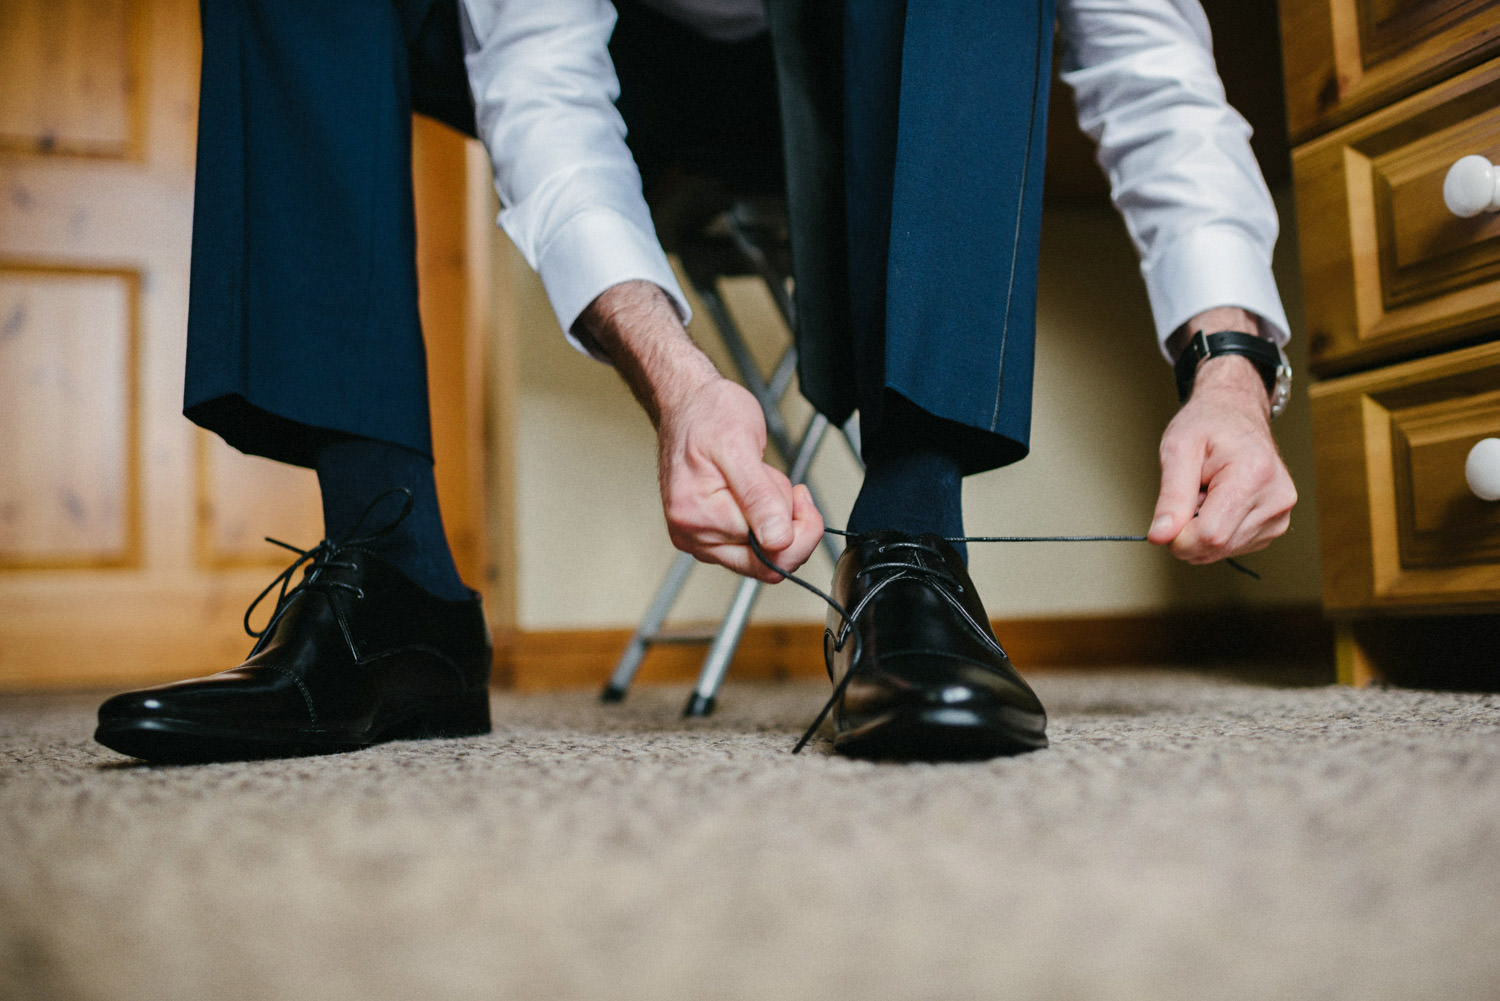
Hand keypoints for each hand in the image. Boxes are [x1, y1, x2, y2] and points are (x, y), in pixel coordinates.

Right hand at [656, 374, 823, 580]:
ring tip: (759, 480)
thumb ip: (760, 498)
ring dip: (774, 518)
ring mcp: (699, 538)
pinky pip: (750, 544)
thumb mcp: (740, 445)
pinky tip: (753, 490)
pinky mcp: (707, 534)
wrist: (688, 403)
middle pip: (765, 565)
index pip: (769, 555)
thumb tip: (777, 540)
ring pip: (761, 555)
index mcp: (698, 517)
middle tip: (783, 487)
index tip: (801, 495)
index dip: (799, 528)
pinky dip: (762, 518)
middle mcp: (694, 536)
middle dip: (786, 526)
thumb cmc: (708, 415)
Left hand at [1147, 354, 1295, 563]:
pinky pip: (1233, 547)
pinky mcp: (1276, 525)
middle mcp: (1276, 498)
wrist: (1236, 414)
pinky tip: (1218, 504)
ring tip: (1206, 494)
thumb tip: (1161, 537)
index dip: (1179, 536)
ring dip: (1202, 531)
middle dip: (1189, 532)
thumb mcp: (1178, 450)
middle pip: (1217, 546)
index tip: (1167, 519)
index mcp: (1254, 474)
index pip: (1211, 534)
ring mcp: (1280, 514)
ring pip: (1224, 550)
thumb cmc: (1207, 425)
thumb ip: (1170, 497)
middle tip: (1188, 495)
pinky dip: (1216, 531)